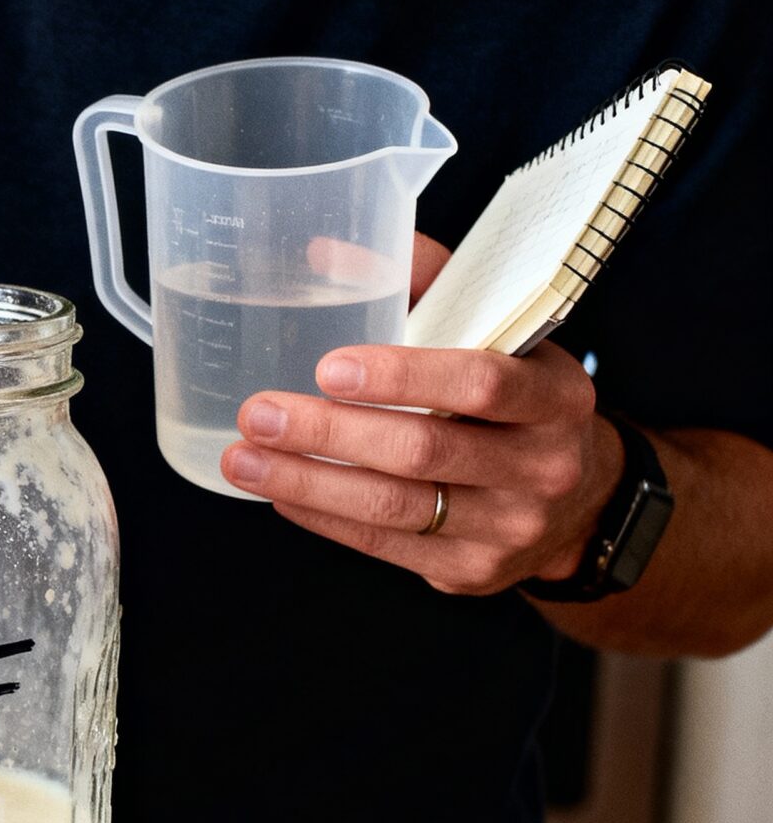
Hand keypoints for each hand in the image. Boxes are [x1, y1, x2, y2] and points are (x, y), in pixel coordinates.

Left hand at [220, 235, 619, 594]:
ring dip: (307, 482)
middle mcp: (541, 466)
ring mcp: (509, 526)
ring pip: (394, 507)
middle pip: (422, 449)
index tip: (328, 366)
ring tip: (242, 460)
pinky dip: (324, 517)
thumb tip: (329, 252)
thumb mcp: (502, 338)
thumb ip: (428, 286)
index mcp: (555, 396)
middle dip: (328, 432)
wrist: (581, 503)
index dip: (402, 376)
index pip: (481, 382)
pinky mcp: (472, 570)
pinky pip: (385, 545)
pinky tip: (280, 493)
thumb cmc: (521, 402)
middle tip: (257, 412)